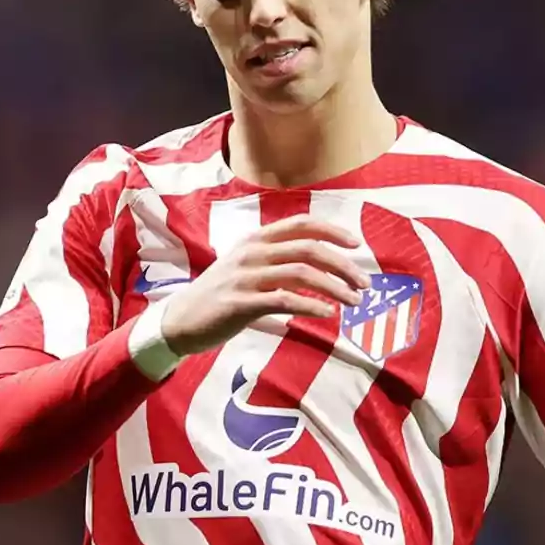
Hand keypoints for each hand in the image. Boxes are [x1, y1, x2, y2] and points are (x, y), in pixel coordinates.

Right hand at [159, 214, 370, 355]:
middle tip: (364, 283)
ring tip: (353, 301)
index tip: (355, 243)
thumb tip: (319, 265)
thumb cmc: (220, 295)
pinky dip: (310, 305)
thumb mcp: (245, 266)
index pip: (300, 224)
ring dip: (334, 287)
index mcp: (255, 239)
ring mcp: (245, 277)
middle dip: (342, 265)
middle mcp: (251, 252)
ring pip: (301, 273)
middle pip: (308, 249)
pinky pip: (284, 300)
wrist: (180, 320)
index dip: (332, 230)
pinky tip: (326, 313)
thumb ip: (276, 260)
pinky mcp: (240, 303)